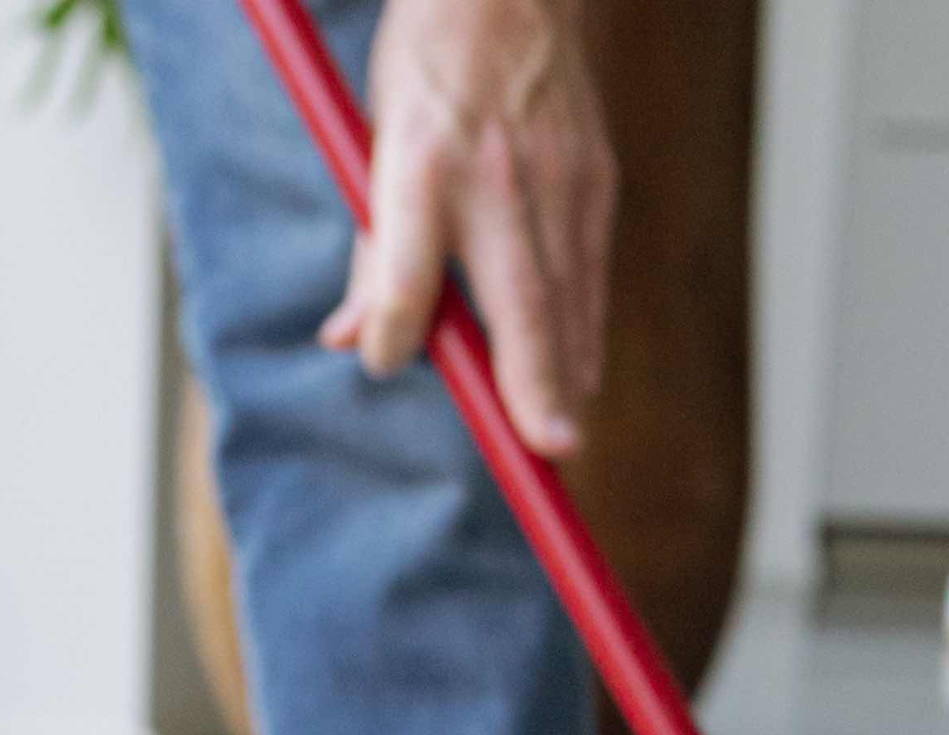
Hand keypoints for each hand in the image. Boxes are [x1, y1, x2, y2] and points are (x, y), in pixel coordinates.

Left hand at [318, 0, 615, 456]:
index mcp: (421, 163)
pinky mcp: (596, 180)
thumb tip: (352, 345)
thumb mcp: (374, 148)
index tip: (386, 359)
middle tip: (550, 448)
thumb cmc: (429, 74)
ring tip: (562, 441)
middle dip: (536, 379)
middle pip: (520, 295)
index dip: (397, 322)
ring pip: (568, 295)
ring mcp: (558, 176)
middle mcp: (495, 174)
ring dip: (568, 375)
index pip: (406, 265)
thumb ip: (372, 255)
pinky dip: (583, 335)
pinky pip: (589, 276)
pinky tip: (577, 383)